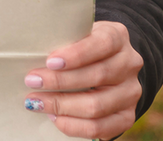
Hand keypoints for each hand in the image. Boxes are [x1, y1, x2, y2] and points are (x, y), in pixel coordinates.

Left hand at [22, 21, 142, 138]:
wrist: (108, 63)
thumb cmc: (83, 46)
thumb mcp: (78, 33)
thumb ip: (64, 40)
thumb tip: (32, 55)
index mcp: (118, 36)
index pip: (102, 44)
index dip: (77, 54)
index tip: (50, 61)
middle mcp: (130, 64)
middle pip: (97, 76)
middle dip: (59, 81)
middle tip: (32, 81)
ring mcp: (131, 93)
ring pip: (96, 105)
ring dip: (61, 106)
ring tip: (36, 102)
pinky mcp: (127, 117)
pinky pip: (99, 128)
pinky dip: (73, 125)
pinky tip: (54, 117)